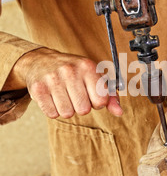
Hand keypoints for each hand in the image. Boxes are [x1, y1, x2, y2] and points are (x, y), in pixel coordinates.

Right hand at [6, 48, 122, 118]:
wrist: (40, 61)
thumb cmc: (73, 71)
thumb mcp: (94, 77)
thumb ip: (109, 96)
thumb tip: (119, 112)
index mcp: (88, 66)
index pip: (101, 100)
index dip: (97, 102)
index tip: (90, 94)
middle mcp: (70, 71)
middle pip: (83, 110)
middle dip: (81, 106)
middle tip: (74, 94)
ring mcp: (53, 79)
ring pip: (67, 113)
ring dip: (67, 109)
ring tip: (63, 95)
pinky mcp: (38, 89)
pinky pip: (52, 114)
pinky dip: (53, 110)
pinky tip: (53, 97)